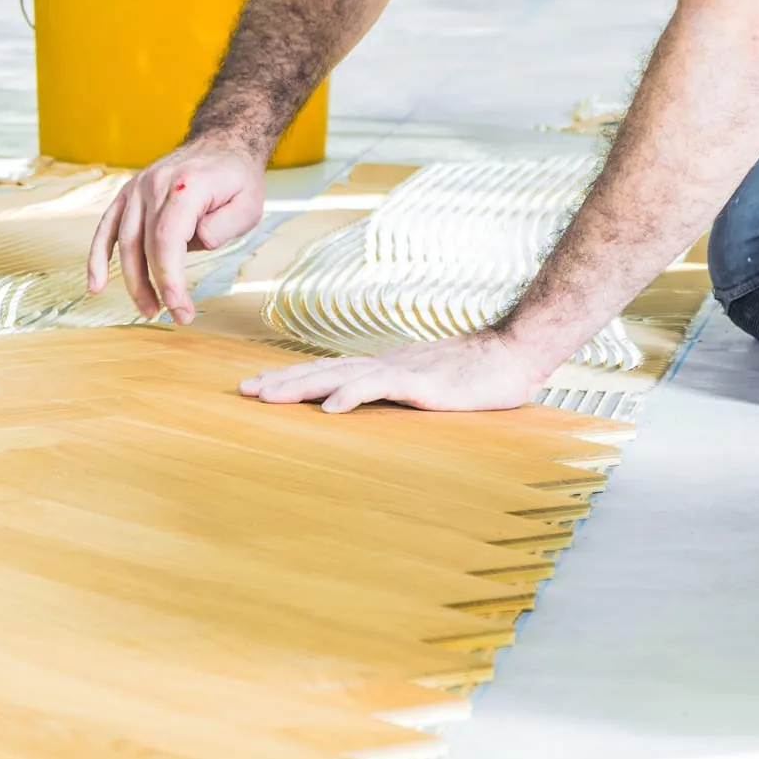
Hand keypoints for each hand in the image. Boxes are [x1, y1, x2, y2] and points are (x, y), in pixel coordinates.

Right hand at [86, 140, 267, 321]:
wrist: (222, 143)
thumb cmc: (236, 178)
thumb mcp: (248, 205)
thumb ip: (222, 227)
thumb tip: (194, 243)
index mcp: (186, 186)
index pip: (168, 240)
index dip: (169, 279)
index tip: (180, 308)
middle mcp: (155, 184)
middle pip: (144, 245)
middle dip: (155, 286)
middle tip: (173, 315)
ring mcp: (138, 187)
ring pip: (124, 241)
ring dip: (132, 280)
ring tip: (149, 309)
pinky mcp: (129, 194)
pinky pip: (107, 227)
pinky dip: (98, 257)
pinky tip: (96, 284)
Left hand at [240, 330, 552, 413]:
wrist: (515, 351)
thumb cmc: (479, 374)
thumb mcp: (432, 387)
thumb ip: (405, 393)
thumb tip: (378, 407)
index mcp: (386, 367)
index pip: (331, 371)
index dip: (295, 378)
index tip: (260, 386)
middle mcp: (386, 364)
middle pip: (323, 370)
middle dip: (283, 381)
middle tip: (244, 391)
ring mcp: (402, 371)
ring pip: (340, 376)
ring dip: (302, 386)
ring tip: (269, 396)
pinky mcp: (421, 383)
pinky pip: (380, 387)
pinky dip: (352, 395)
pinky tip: (330, 408)